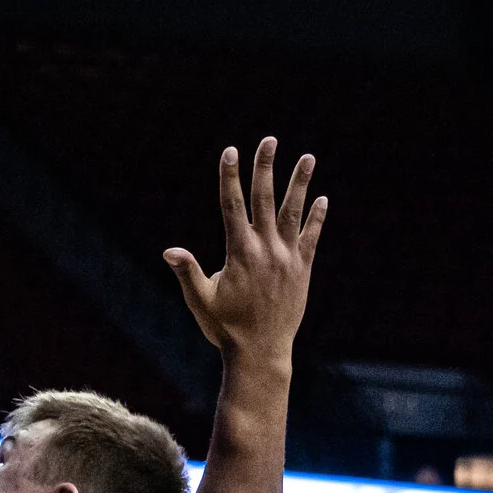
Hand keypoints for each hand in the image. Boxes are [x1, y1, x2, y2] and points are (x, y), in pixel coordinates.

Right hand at [164, 137, 325, 357]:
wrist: (261, 353)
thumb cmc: (225, 328)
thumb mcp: (200, 300)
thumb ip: (187, 272)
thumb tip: (169, 251)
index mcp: (239, 252)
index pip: (232, 205)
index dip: (230, 176)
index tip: (230, 151)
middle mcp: (265, 249)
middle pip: (264, 199)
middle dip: (265, 167)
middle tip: (269, 140)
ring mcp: (287, 258)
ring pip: (294, 212)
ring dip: (300, 183)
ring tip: (308, 158)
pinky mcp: (302, 270)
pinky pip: (312, 238)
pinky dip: (316, 218)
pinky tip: (322, 198)